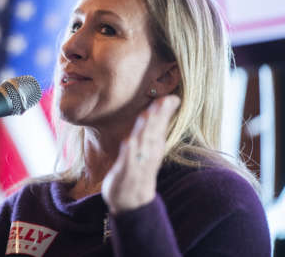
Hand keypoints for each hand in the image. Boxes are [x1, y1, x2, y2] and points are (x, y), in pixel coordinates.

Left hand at [101, 95, 179, 213]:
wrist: (132, 201)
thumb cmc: (139, 170)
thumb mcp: (148, 149)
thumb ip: (153, 130)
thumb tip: (158, 111)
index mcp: (153, 146)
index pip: (160, 126)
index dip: (165, 112)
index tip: (172, 98)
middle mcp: (148, 154)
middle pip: (153, 132)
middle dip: (158, 116)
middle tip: (164, 100)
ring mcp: (137, 164)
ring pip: (142, 144)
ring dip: (145, 130)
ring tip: (148, 114)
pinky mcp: (125, 174)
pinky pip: (128, 162)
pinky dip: (129, 153)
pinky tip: (129, 141)